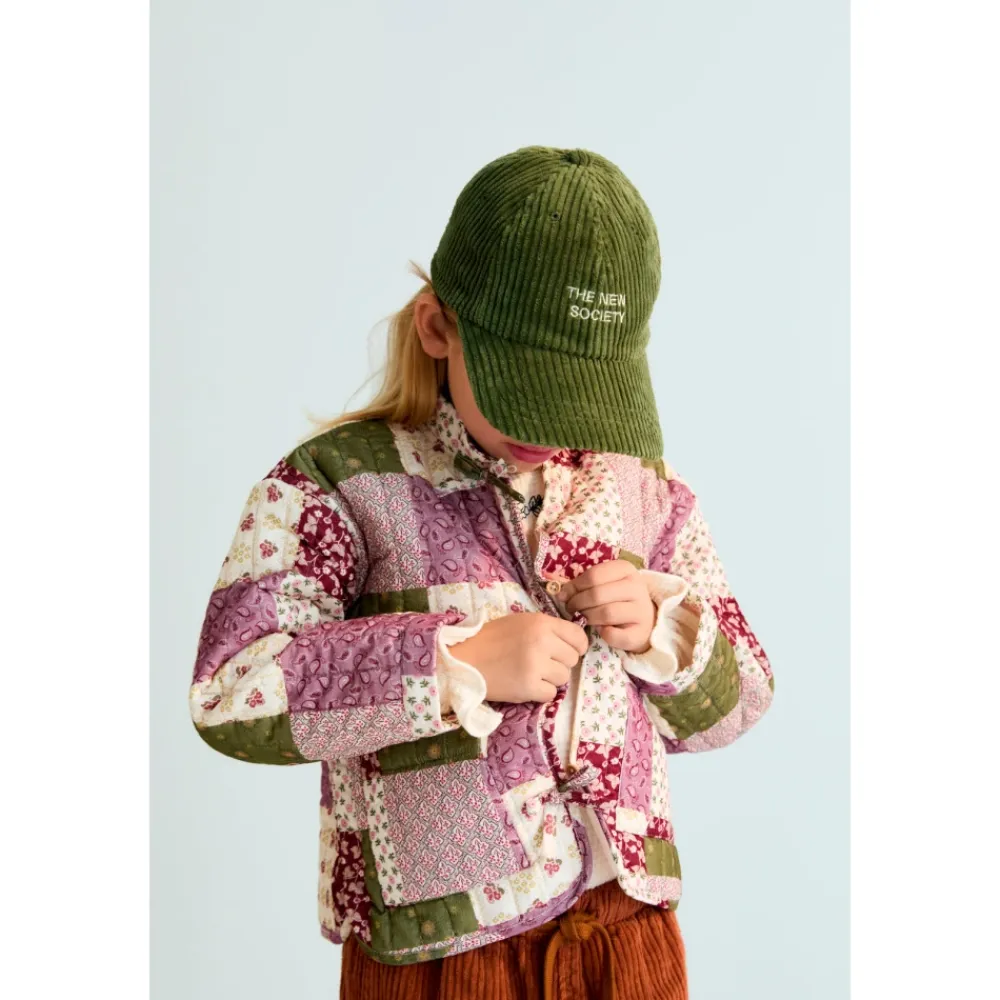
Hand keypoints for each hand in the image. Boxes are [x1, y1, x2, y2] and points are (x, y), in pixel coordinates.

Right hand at [449, 613, 588, 703]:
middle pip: (572, 659)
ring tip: (531, 673)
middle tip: (541, 663)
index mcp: (541, 622)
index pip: (578, 636)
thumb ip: (546, 629)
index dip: (577, 646)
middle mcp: (542, 642)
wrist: (465, 659)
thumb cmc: (492, 638)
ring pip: (563, 677)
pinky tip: (525, 684)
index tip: (567, 651)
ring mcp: (536, 665)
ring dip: (550, 678)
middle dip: (560, 663)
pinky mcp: (528, 687)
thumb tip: (572, 643)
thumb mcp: (521, 622)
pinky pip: (551, 694)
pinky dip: (540, 692)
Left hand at [559, 560, 654, 652]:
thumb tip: (560, 593)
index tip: (564, 596)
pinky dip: (604, 634)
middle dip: (578, 603)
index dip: (575, 586)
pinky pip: (615, 634)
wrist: (644, 620)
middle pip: (597, 594)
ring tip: (583, 619)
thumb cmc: (616, 598)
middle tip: (570, 609)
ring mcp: (641, 610)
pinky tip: (601, 631)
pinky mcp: (641, 632)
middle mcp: (637, 587)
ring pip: (606, 613)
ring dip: (588, 618)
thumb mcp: (603, 584)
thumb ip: (583, 584)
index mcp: (625, 569)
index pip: (594, 575)